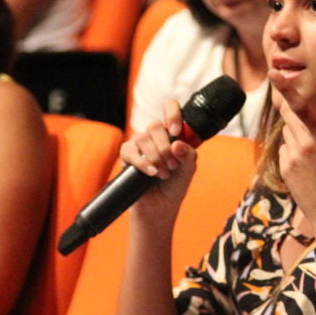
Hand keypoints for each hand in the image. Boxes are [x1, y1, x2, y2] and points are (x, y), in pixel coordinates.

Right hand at [119, 98, 196, 220]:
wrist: (160, 206)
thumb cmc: (175, 185)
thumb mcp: (188, 170)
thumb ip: (188, 155)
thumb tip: (177, 144)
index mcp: (172, 132)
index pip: (170, 108)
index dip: (172, 114)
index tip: (176, 131)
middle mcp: (155, 135)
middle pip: (155, 126)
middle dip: (164, 147)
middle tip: (172, 166)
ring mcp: (140, 143)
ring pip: (143, 138)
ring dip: (155, 157)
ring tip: (163, 174)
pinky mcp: (127, 155)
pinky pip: (130, 151)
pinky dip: (142, 162)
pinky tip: (151, 173)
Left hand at [270, 70, 315, 243]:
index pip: (299, 107)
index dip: (285, 88)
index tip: (273, 72)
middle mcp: (304, 144)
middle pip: (289, 114)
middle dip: (293, 109)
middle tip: (306, 118)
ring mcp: (291, 157)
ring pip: (287, 132)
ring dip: (297, 134)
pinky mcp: (284, 169)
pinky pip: (285, 149)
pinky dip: (294, 150)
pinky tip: (309, 167)